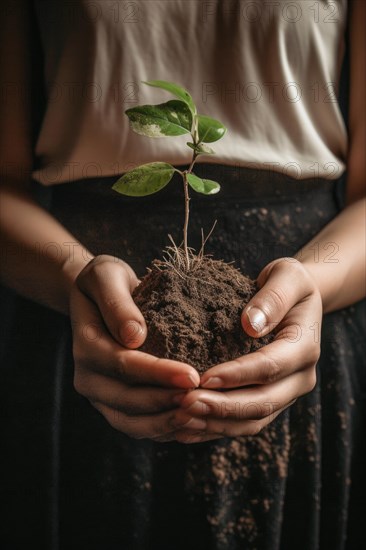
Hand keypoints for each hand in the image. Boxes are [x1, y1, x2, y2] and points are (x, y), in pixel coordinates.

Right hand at [70, 255, 199, 440]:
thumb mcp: (106, 276)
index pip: (123, 365)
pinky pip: (138, 427)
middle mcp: (88, 378)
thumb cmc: (106, 282)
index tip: (192, 375)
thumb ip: (117, 303)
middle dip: (167, 403)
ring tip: (200, 418)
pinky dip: (163, 430)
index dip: (158, 373)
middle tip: (203, 401)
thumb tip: (134, 336)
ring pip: (132, 422)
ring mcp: (100, 396)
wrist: (98, 298)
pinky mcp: (113, 406)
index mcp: (86, 346)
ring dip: (166, 423)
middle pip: (128, 400)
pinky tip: (192, 424)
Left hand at [174, 258, 320, 442]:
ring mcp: (285, 394)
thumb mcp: (286, 275)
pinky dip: (216, 429)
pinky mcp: (270, 401)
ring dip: (216, 424)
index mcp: (305, 347)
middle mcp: (299, 378)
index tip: (204, 377)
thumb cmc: (287, 283)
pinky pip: (244, 423)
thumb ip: (274, 297)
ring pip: (252, 421)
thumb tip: (251, 324)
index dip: (238, 375)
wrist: (296, 300)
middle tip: (184, 404)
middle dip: (222, 408)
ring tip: (179, 419)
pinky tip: (186, 429)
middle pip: (262, 402)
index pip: (270, 367)